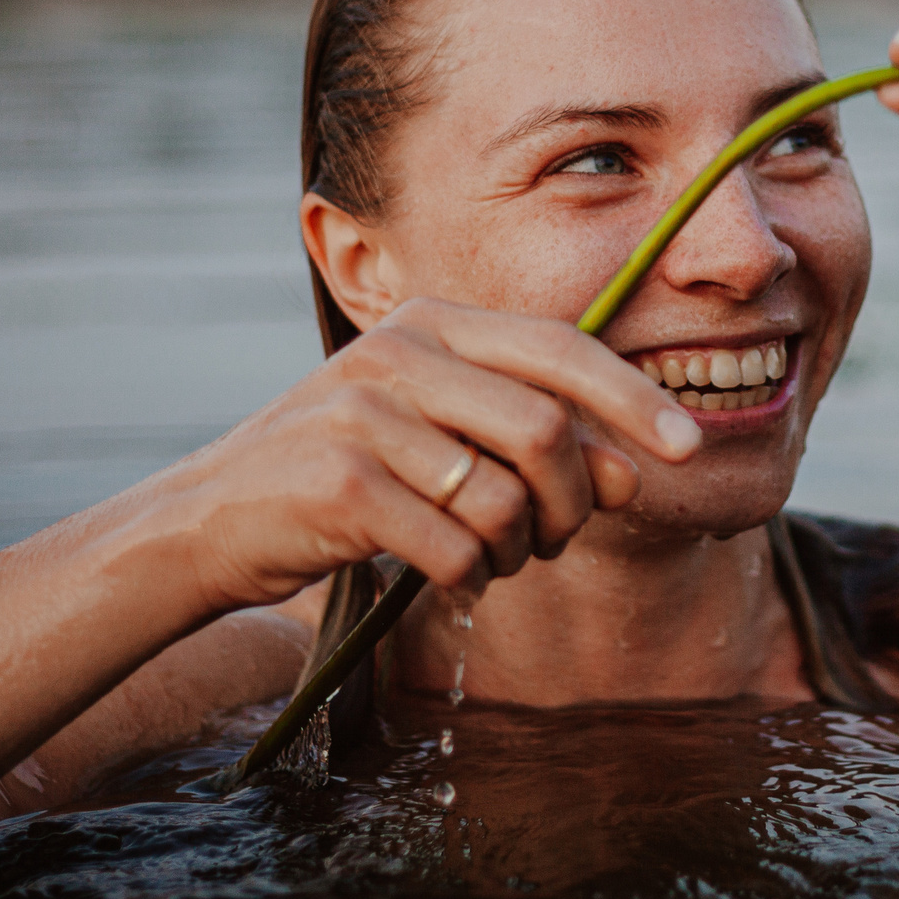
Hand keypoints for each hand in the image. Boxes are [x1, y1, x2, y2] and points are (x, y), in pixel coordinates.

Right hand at [155, 297, 700, 615]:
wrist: (210, 521)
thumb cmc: (347, 475)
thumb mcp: (440, 434)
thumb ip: (532, 439)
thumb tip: (632, 473)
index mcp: (432, 321)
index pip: (561, 347)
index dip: (634, 398)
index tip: (687, 447)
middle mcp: (398, 351)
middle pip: (544, 428)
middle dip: (573, 501)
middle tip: (559, 541)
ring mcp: (362, 413)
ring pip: (503, 495)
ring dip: (519, 548)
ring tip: (494, 558)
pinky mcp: (338, 482)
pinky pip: (453, 546)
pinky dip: (471, 577)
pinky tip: (450, 575)